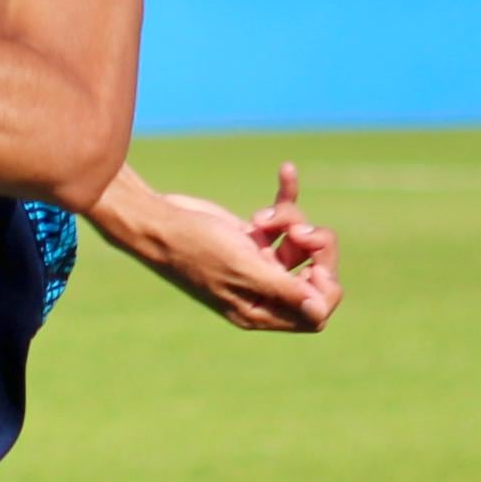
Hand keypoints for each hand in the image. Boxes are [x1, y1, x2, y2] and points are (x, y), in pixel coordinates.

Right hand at [99, 161, 340, 331]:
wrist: (156, 220)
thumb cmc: (193, 248)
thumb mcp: (242, 269)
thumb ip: (283, 290)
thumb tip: (318, 312)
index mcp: (260, 310)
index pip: (315, 311)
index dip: (324, 288)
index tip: (312, 266)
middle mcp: (263, 289)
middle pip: (315, 274)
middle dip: (314, 249)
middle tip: (297, 232)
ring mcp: (258, 262)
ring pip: (301, 242)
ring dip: (291, 220)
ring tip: (263, 216)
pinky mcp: (252, 236)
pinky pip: (284, 217)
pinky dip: (286, 195)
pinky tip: (287, 170)